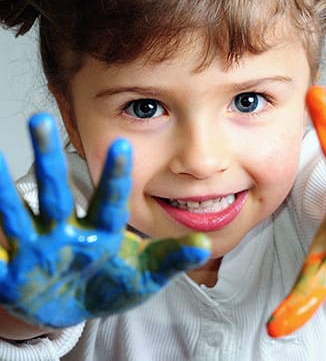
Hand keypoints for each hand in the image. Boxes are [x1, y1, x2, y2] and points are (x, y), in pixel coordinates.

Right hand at [0, 113, 210, 327]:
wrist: (77, 306)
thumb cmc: (114, 285)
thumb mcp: (145, 276)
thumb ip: (170, 259)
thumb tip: (204, 244)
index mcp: (102, 231)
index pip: (109, 199)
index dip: (115, 175)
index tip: (122, 144)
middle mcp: (67, 231)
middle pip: (56, 192)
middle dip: (49, 159)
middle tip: (41, 120)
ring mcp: (38, 248)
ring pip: (17, 214)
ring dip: (4, 188)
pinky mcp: (12, 271)